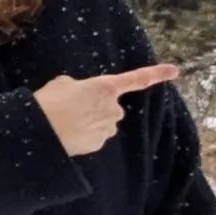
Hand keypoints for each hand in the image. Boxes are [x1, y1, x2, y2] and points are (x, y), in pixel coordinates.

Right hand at [33, 63, 178, 157]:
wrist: (40, 131)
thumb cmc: (50, 101)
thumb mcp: (62, 83)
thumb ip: (80, 87)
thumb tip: (81, 96)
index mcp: (105, 87)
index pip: (137, 79)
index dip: (156, 73)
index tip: (174, 70)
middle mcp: (113, 108)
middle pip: (111, 106)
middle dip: (97, 107)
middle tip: (72, 107)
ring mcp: (108, 128)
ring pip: (103, 123)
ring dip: (90, 122)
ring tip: (65, 121)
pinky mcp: (99, 144)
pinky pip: (95, 137)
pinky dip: (84, 136)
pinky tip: (67, 133)